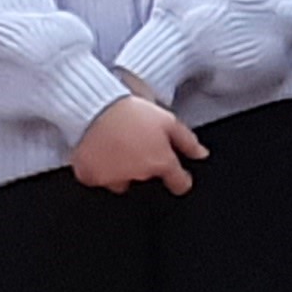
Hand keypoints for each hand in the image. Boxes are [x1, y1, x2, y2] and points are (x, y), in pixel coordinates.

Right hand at [70, 96, 205, 194]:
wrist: (94, 108)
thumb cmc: (131, 112)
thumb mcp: (168, 120)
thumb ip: (187, 141)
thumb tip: (201, 154)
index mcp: (160, 162)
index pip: (179, 183)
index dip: (181, 180)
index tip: (179, 178)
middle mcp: (138, 174)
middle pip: (146, 177)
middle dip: (144, 165)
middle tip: (136, 143)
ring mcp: (112, 177)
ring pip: (121, 180)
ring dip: (121, 169)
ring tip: (116, 145)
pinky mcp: (90, 176)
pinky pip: (97, 178)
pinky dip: (98, 168)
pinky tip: (99, 150)